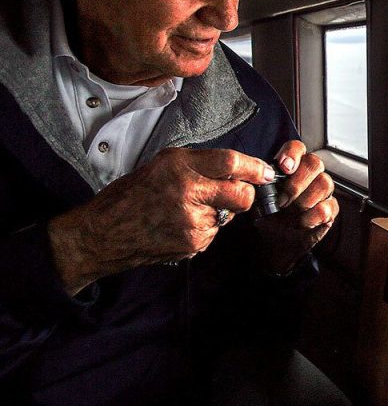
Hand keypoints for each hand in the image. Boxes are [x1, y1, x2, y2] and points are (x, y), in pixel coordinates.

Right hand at [48, 148, 276, 294]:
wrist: (104, 233)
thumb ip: (200, 164)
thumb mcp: (163, 164)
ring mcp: (190, 221)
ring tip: (186, 210)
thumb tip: (238, 169)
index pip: (230, 162)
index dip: (254, 167)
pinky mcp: (191, 243)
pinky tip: (179, 225)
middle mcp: (187, 192)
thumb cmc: (132, 195)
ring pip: (227, 215)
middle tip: (235, 193)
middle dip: (245, 194)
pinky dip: (203, 228)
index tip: (266, 171)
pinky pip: (212, 232)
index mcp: (179, 166)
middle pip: (241, 194)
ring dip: (217, 212)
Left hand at [252, 140, 338, 274]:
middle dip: (296, 183)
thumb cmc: (269, 218)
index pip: (298, 148)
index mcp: (292, 168)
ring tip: (290, 213)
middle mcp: (310, 176)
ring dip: (303, 201)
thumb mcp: (258, 200)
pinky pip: (328, 206)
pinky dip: (312, 217)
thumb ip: (262, 186)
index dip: (293, 154)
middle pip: (315, 163)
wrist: (276, 243)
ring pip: (324, 183)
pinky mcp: (330, 210)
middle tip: (282, 200)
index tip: (284, 168)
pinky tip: (301, 223)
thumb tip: (262, 177)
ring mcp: (323, 192)